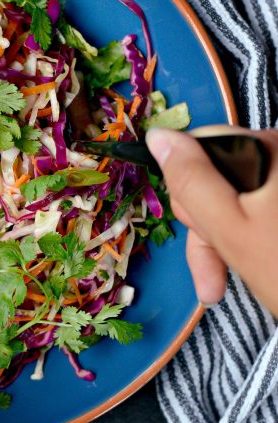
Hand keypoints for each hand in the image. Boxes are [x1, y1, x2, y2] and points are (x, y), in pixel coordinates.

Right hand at [146, 126, 277, 314]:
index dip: (187, 193)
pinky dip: (247, 238)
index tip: (198, 237)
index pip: (198, 148)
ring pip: (234, 197)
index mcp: (265, 148)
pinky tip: (248, 268)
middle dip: (206, 227)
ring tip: (221, 286)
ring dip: (222, 241)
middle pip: (215, 175)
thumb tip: (157, 136)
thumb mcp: (230, 230)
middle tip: (211, 277)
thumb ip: (190, 181)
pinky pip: (257, 207)